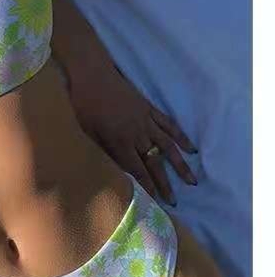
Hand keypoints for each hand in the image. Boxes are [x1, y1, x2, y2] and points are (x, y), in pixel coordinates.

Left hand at [68, 64, 197, 204]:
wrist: (92, 74)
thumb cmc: (83, 104)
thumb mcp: (87, 132)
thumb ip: (102, 151)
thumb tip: (113, 170)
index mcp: (120, 142)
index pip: (137, 170)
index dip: (147, 187)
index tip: (155, 202)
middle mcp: (137, 134)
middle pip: (154, 163)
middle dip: (165, 183)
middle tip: (175, 201)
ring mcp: (146, 120)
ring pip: (167, 147)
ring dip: (180, 165)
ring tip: (192, 180)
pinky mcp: (149, 108)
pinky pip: (169, 126)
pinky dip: (181, 138)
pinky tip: (190, 149)